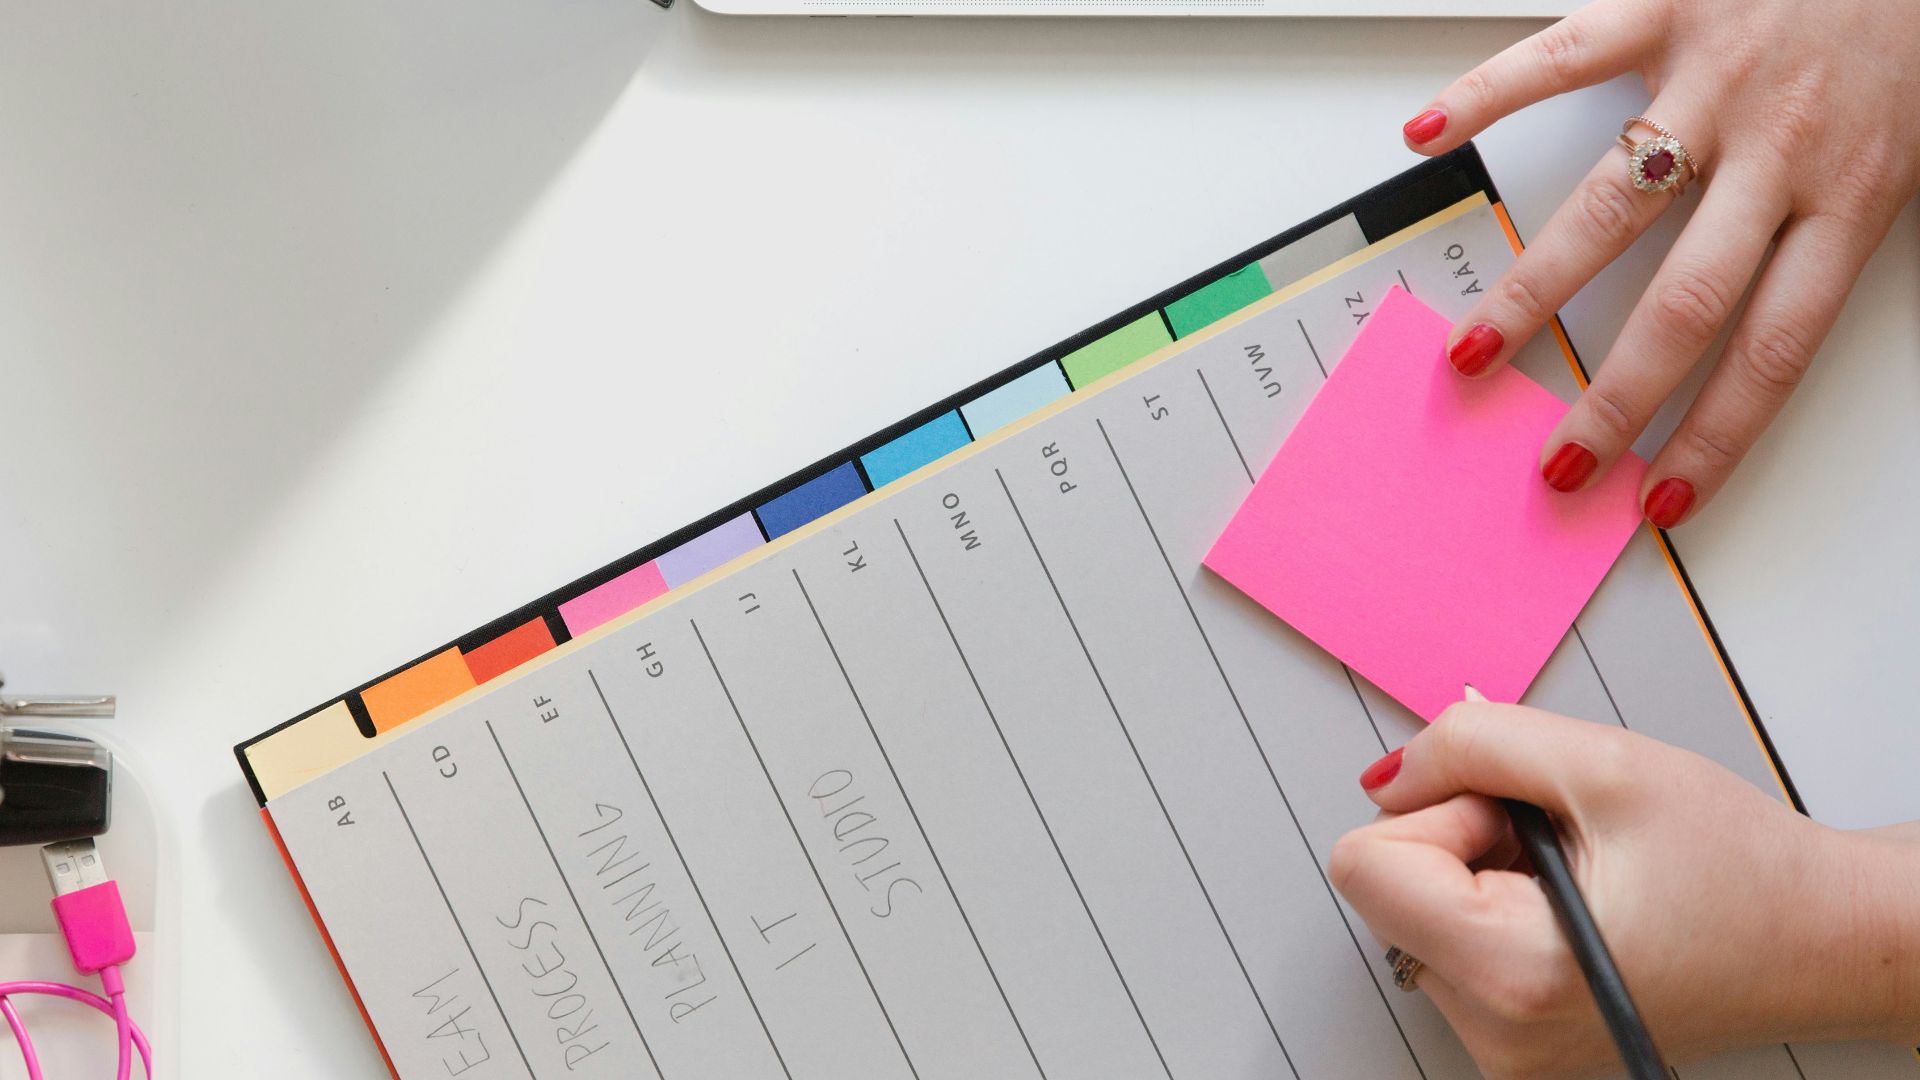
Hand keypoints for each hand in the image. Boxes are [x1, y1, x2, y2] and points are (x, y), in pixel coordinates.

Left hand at [1328, 703, 1919, 1078]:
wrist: (1825, 940)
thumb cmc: (1740, 867)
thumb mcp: (1602, 762)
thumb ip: (1470, 745)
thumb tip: (1389, 772)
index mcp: (1511, 973)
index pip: (1363, 865)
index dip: (1437, 813)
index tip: (1519, 817)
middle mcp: (1495, 1031)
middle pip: (1383, 887)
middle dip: (1460, 839)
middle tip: (1562, 844)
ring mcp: (1502, 1045)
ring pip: (1414, 910)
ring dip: (1481, 871)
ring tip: (1582, 876)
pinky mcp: (1513, 1038)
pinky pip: (1449, 942)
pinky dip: (1497, 905)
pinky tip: (1575, 905)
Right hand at [1399, 0, 1919, 526]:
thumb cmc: (1918, 24)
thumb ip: (1853, 226)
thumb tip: (1788, 322)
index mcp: (1856, 189)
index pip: (1773, 348)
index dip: (1713, 436)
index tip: (1659, 497)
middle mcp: (1780, 146)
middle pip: (1685, 302)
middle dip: (1612, 395)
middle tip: (1558, 455)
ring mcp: (1716, 78)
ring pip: (1610, 206)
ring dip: (1531, 290)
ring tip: (1474, 351)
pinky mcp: (1669, 4)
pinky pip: (1562, 54)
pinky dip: (1485, 95)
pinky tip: (1428, 137)